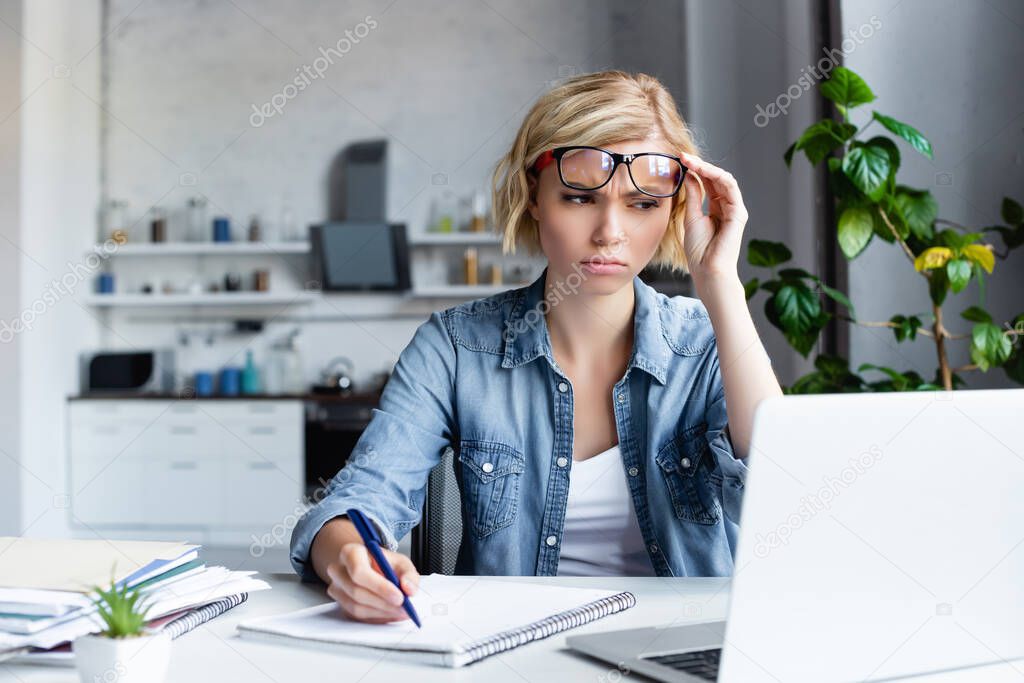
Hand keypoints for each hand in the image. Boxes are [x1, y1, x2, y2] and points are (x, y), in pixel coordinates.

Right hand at [325, 543, 419, 623]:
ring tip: (401, 612)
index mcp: (351, 553)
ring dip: (381, 612)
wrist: (369, 567)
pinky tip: (391, 614)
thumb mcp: (400, 562)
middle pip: (356, 591)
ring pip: (356, 607)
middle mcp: (338, 570)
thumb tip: (408, 589)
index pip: (359, 571)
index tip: (399, 596)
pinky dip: (377, 618)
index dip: (379, 586)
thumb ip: (408, 574)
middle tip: (404, 607)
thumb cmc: (383, 564)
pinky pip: (357, 617)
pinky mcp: (340, 604)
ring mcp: (337, 589)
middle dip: (383, 603)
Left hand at [679, 152, 747, 288]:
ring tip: (690, 161)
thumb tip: (689, 175)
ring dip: (707, 168)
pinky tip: (702, 170)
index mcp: (717, 208)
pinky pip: (730, 188)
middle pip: (716, 179)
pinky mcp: (739, 214)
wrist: (708, 270)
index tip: (679, 161)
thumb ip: (693, 195)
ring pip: (724, 179)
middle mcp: (728, 207)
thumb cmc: (699, 250)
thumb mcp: (691, 217)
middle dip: (700, 165)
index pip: (708, 183)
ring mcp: (735, 209)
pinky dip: (716, 176)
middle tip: (683, 156)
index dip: (695, 170)